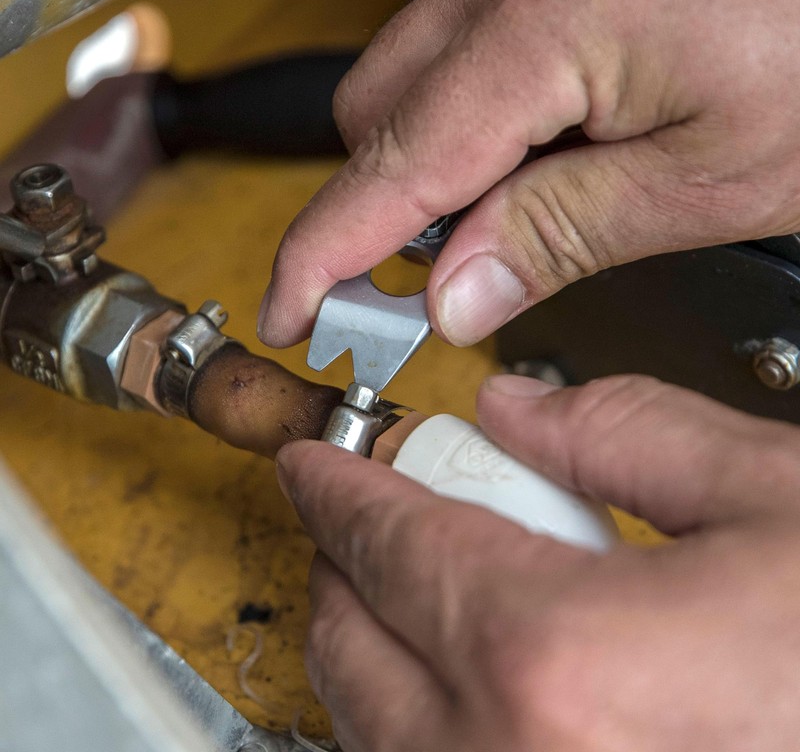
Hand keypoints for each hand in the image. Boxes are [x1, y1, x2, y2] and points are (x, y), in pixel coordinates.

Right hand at [260, 0, 799, 347]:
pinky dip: (471, 121)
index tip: (290, 310)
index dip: (324, 255)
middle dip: (385, 210)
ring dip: (432, 165)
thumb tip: (457, 296)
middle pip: (374, 118)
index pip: (393, 169)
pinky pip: (456, 52)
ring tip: (517, 210)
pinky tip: (540, 149)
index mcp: (551, 20)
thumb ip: (562, 234)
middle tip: (440, 280)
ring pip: (406, 83)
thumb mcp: (709, 176)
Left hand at [277, 374, 799, 750]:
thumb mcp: (778, 501)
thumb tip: (527, 409)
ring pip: (376, 728)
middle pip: (352, 643)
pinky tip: (494, 679)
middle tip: (377, 511)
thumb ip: (628, 434)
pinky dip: (428, 718)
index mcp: (563, 667)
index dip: (338, 487)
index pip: (386, 543)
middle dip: (345, 562)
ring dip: (379, 643)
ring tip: (437, 584)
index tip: (313, 464)